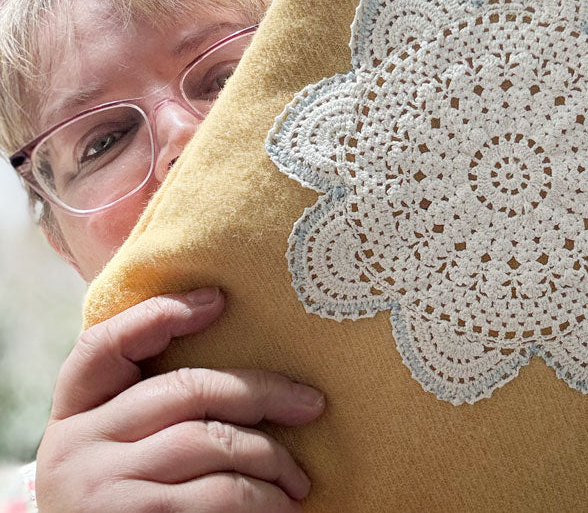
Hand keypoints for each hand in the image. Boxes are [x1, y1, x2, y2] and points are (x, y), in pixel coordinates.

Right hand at [36, 288, 324, 511]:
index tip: (218, 299)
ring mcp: (101, 486)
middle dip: (261, 392)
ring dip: (270, 458)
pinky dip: (262, 498)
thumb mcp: (115, 453)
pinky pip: (218, 494)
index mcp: (72, 418)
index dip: (158, 314)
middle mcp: (76, 448)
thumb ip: (149, 410)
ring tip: (298, 480)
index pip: (101, 347)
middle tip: (312, 404)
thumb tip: (226, 335)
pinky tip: (281, 507)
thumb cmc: (124, 504)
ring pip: (211, 441)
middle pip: (185, 390)